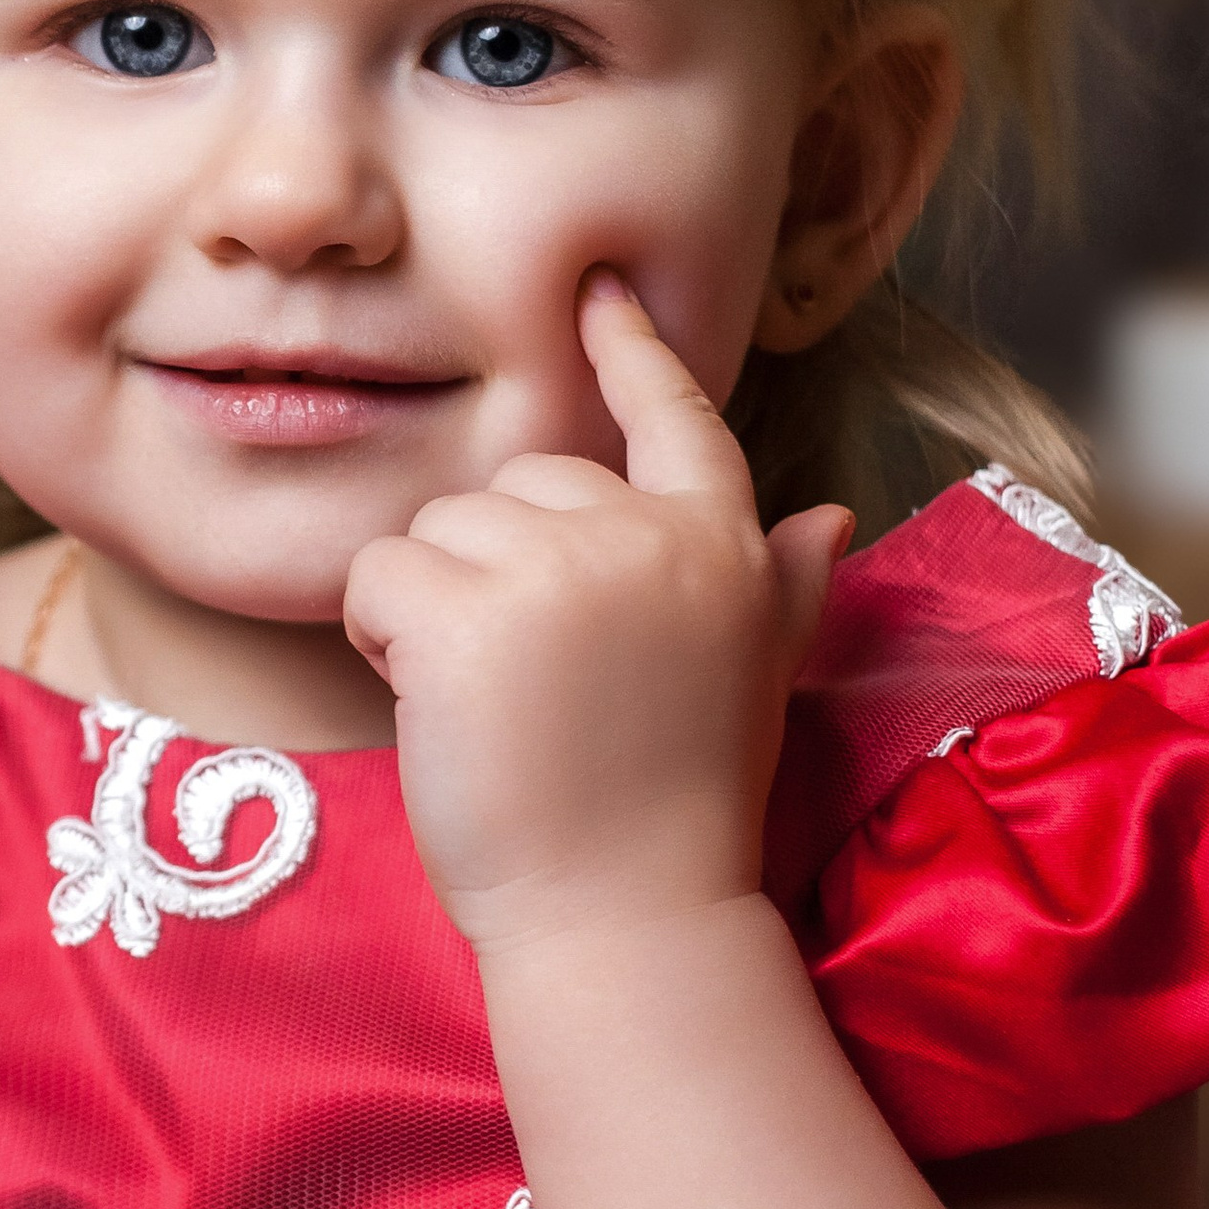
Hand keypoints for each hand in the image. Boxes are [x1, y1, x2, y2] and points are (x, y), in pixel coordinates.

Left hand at [343, 270, 850, 954]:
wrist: (627, 919)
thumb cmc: (677, 811)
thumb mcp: (751, 679)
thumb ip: (782, 586)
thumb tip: (830, 516)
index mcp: (723, 546)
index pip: (678, 418)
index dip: (634, 352)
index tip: (600, 289)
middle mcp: (647, 537)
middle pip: (520, 482)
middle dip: (500, 569)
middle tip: (541, 688)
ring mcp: (556, 569)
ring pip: (438, 529)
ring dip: (438, 611)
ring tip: (498, 708)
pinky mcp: (466, 614)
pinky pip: (377, 577)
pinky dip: (381, 640)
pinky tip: (439, 709)